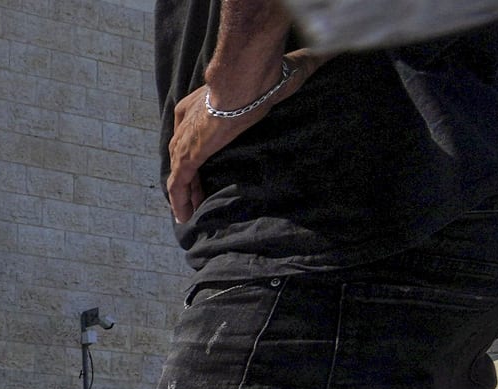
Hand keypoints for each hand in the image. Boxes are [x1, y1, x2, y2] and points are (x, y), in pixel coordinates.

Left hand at [166, 50, 316, 223]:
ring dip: (184, 193)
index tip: (200, 167)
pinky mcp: (188, 155)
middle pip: (181, 154)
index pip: (190, 133)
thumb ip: (288, 75)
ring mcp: (185, 140)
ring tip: (189, 212)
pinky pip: (178, 184)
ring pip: (179, 172)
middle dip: (187, 175)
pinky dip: (180, 200)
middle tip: (194, 195)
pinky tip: (185, 216)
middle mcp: (185, 121)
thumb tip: (319, 61)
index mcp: (197, 103)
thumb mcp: (271, 80)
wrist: (245, 81)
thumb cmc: (259, 78)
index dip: (194, 151)